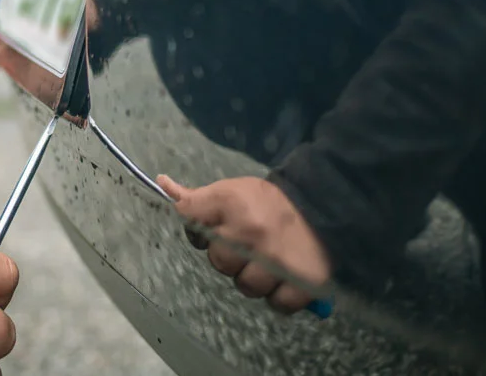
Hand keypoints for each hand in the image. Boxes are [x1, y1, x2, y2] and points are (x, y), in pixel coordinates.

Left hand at [157, 175, 330, 314]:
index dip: (200, 230)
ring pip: (246, 286)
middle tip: (250, 245)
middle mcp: (251, 234)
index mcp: (231, 204)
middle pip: (219, 262)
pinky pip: (277, 304)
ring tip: (268, 261)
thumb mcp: (232, 190)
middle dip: (231, 256)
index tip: (216, 227)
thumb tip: (162, 182)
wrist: (324, 204)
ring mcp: (277, 261)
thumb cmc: (269, 201)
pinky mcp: (302, 283)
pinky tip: (284, 278)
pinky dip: (280, 296)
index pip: (190, 219)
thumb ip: (197, 197)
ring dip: (255, 278)